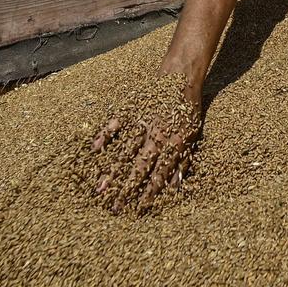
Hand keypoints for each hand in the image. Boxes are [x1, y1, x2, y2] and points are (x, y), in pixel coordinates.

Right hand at [91, 76, 201, 213]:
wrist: (180, 77)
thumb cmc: (188, 109)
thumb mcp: (192, 135)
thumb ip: (183, 160)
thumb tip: (176, 186)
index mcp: (173, 144)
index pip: (160, 174)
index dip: (150, 193)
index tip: (139, 209)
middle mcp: (156, 137)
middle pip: (139, 168)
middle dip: (126, 190)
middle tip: (114, 208)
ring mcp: (140, 124)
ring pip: (124, 152)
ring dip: (112, 172)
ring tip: (100, 189)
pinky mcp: (130, 110)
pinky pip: (115, 125)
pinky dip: (104, 136)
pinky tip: (95, 150)